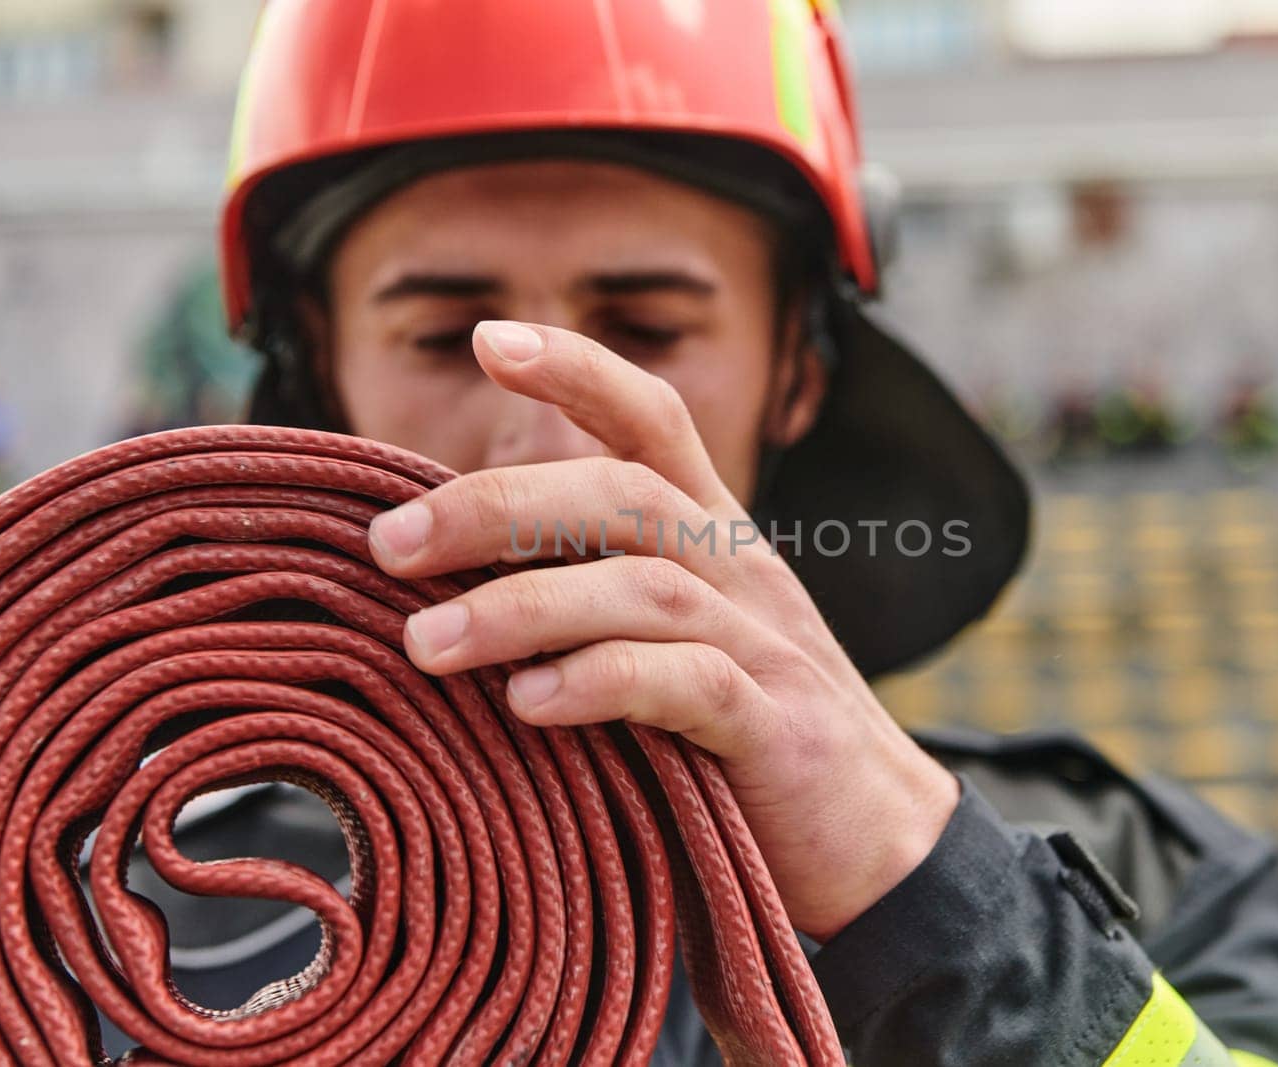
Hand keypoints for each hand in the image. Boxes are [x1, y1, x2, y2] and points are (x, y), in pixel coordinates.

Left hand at [366, 320, 958, 939]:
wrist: (886, 843)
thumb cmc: (749, 744)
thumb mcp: (683, 650)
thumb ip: (597, 610)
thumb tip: (443, 600)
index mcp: (716, 543)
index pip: (654, 423)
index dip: (579, 369)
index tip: (491, 340)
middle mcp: (743, 575)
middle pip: (625, 493)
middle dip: (499, 506)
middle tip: (390, 543)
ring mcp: (767, 648)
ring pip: (643, 586)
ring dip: (523, 608)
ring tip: (425, 645)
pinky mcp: (777, 732)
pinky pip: (688, 683)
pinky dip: (601, 682)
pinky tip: (529, 704)